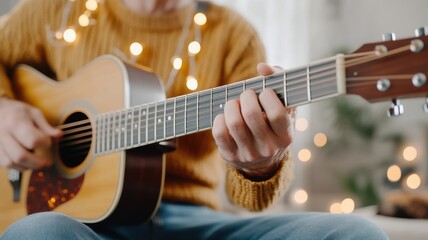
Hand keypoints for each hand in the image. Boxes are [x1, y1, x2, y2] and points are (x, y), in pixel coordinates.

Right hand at [0, 97, 61, 170]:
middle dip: (37, 162)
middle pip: (20, 156)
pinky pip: (4, 164)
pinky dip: (17, 166)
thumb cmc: (17, 111)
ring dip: (27, 166)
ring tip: (37, 163)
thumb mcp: (34, 113)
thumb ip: (46, 127)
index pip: (32, 140)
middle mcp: (3, 134)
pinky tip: (26, 162)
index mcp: (15, 122)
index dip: (44, 143)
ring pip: (11, 163)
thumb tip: (60, 136)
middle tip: (47, 163)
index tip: (48, 142)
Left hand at [212, 63, 292, 179]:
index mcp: (285, 136)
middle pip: (251, 115)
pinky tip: (226, 116)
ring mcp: (249, 154)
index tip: (264, 92)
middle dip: (246, 97)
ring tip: (235, 103)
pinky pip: (220, 132)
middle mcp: (269, 148)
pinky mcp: (230, 155)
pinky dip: (220, 118)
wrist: (262, 161)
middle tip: (246, 94)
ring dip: (231, 105)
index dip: (268, 97)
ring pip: (234, 123)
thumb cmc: (273, 124)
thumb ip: (278, 81)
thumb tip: (262, 67)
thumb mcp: (284, 106)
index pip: (277, 113)